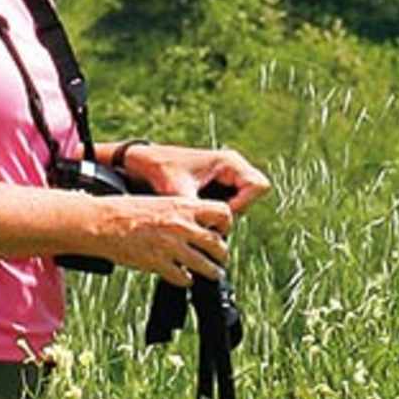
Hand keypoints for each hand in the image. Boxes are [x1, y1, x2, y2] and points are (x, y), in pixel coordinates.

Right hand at [92, 190, 233, 286]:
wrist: (102, 221)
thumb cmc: (126, 210)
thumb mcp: (160, 201)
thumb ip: (181, 212)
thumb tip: (197, 224)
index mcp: (182, 205)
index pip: (222, 213)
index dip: (224, 224)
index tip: (220, 230)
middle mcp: (181, 225)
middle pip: (218, 244)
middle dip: (221, 254)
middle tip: (220, 258)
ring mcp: (171, 246)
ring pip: (206, 265)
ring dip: (211, 271)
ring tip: (212, 273)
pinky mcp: (159, 263)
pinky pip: (183, 277)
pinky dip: (186, 280)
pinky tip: (184, 278)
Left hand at [117, 142, 272, 215]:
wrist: (140, 162)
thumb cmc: (158, 169)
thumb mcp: (178, 192)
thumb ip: (196, 212)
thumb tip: (207, 236)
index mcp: (228, 162)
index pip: (258, 186)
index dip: (243, 204)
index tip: (218, 214)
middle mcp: (232, 167)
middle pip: (253, 196)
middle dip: (235, 212)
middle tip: (210, 220)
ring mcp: (226, 177)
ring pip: (243, 203)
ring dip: (225, 215)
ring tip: (201, 218)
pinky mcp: (218, 186)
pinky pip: (230, 204)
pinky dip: (217, 214)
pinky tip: (198, 217)